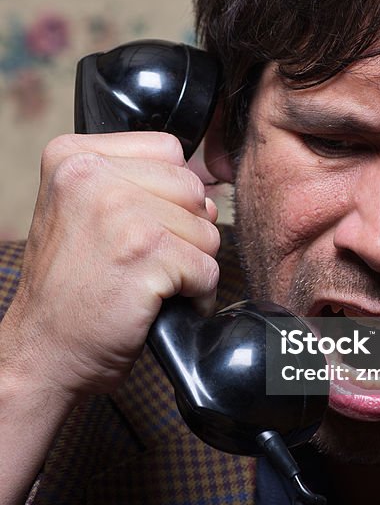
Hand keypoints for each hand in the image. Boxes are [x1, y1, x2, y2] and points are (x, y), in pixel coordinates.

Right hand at [2, 132, 220, 402]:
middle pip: (192, 188)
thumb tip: (209, 194)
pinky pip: (207, 268)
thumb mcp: (82, 213)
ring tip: (149, 285)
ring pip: (206, 228)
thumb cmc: (70, 290)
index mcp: (73, 156)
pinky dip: (197, 296)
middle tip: (146, 263)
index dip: (170, 194)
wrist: (43, 354)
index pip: (168, 151)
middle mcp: (90, 175)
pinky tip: (161, 306)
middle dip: (185, 231)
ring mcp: (119, 212)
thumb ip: (136, 185)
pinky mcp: (146, 253)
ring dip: (191, 265)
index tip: (141, 228)